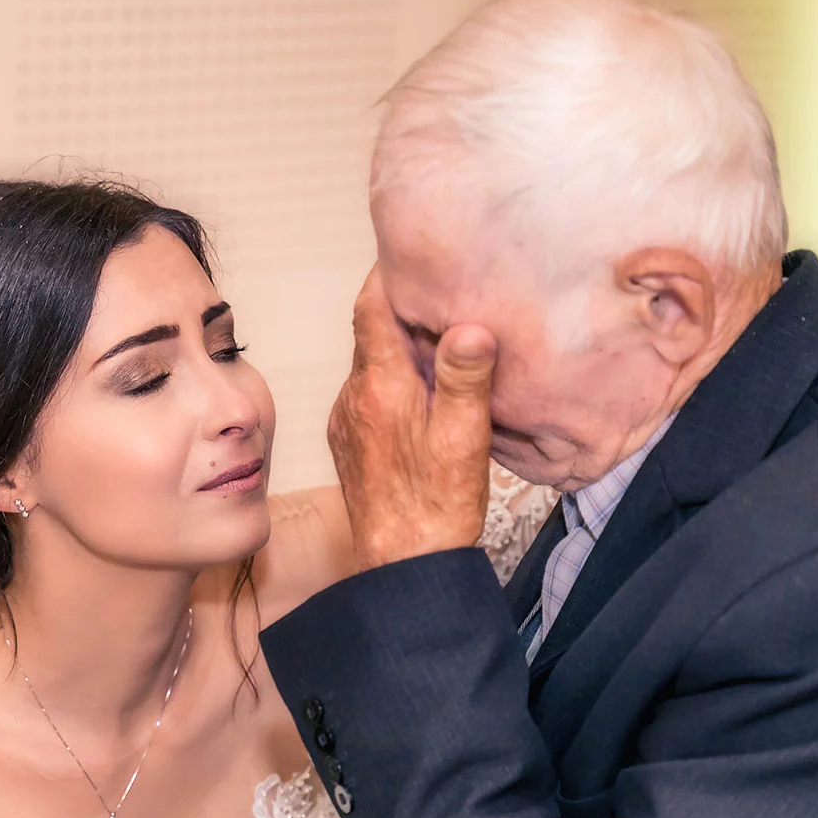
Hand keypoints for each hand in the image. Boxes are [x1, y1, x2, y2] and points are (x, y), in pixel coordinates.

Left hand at [330, 267, 498, 570]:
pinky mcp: (351, 442)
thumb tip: (468, 325)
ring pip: (373, 365)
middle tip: (444, 289)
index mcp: (381, 386)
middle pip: (373, 333)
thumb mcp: (463, 438)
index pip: (372, 307)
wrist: (401, 565)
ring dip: (401, 349)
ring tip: (444, 339)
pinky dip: (395, 382)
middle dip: (405, 310)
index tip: (412, 252)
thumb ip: (465, 378)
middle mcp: (355, 397)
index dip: (389, 273)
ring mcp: (349, 420)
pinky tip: (427, 393)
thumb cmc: (436, 506)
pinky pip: (371, 395)